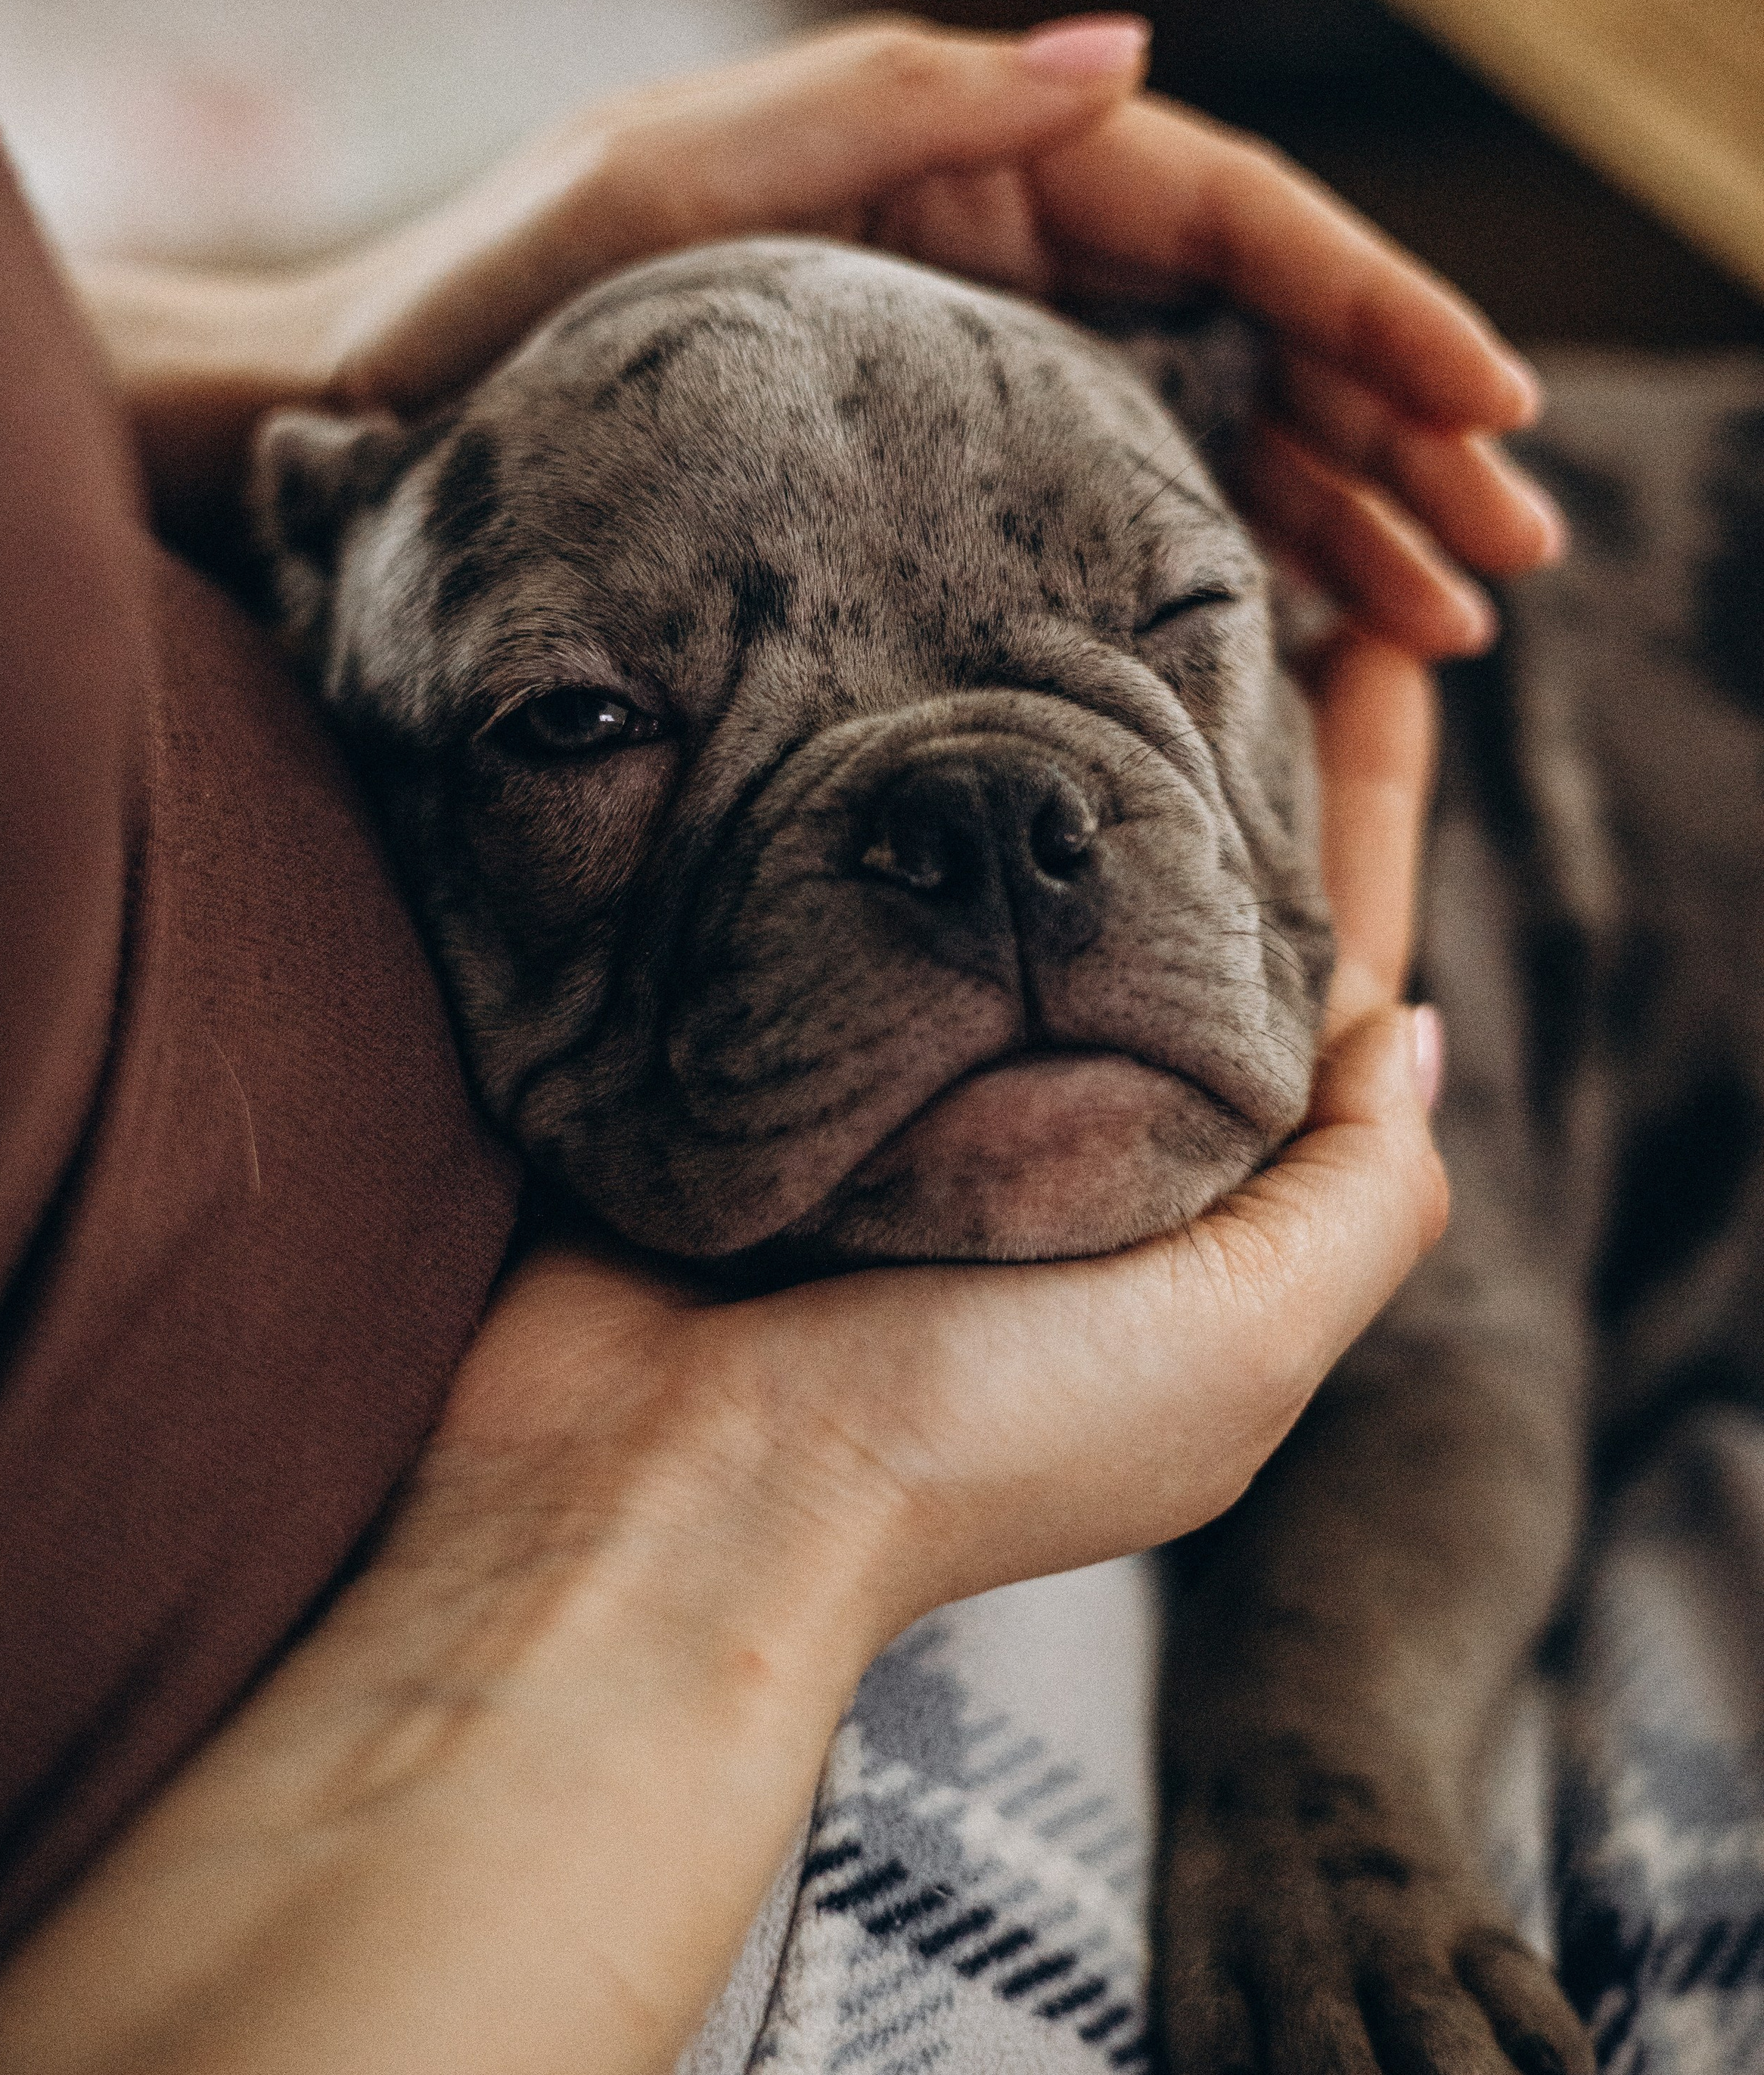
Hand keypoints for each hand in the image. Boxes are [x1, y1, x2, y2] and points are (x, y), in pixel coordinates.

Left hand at [316, 18, 1559, 656]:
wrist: (347, 443)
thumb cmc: (479, 308)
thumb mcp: (669, 179)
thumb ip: (890, 107)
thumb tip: (1122, 52)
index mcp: (940, 167)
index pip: (1212, 212)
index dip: (1366, 300)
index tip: (1484, 395)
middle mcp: (973, 269)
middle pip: (1240, 337)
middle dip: (1389, 432)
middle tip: (1505, 549)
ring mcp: (956, 388)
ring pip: (1197, 437)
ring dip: (1334, 518)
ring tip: (1448, 622)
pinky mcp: (915, 499)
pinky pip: (1105, 518)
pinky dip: (1211, 573)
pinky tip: (1299, 646)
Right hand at [408, 631, 1443, 1648]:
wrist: (662, 1491)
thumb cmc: (969, 1434)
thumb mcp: (1237, 1345)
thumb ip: (1353, 1192)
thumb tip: (1410, 1034)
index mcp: (1194, 1211)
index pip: (1324, 970)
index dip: (1371, 813)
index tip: (1396, 646)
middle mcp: (1063, 1145)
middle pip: (1174, 911)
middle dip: (1220, 757)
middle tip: (1244, 584)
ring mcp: (914, 1098)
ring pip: (1017, 891)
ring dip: (1058, 758)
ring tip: (1085, 594)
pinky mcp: (779, 1064)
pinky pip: (865, 906)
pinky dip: (900, 814)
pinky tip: (910, 693)